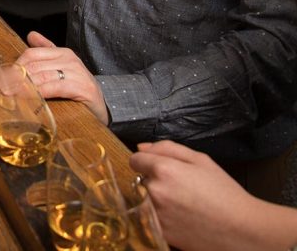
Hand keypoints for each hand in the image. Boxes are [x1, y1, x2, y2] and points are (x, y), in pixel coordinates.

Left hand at [15, 32, 108, 123]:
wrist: (104, 106)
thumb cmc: (79, 88)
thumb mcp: (62, 67)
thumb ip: (46, 51)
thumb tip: (31, 35)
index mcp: (62, 53)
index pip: (31, 54)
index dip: (13, 66)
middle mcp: (69, 60)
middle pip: (33, 65)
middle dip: (13, 77)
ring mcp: (76, 73)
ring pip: (41, 76)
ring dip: (21, 85)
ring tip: (8, 93)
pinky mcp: (81, 88)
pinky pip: (53, 87)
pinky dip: (37, 92)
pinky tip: (26, 97)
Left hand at [129, 141, 276, 250]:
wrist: (243, 229)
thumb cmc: (225, 194)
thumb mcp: (201, 160)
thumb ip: (167, 148)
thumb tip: (142, 147)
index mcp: (164, 170)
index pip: (136, 160)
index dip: (148, 162)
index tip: (159, 168)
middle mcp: (155, 191)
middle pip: (141, 180)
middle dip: (155, 182)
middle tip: (180, 189)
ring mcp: (156, 214)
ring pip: (145, 200)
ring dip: (157, 201)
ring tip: (183, 205)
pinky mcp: (160, 232)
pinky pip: (151, 219)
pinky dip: (162, 217)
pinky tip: (182, 218)